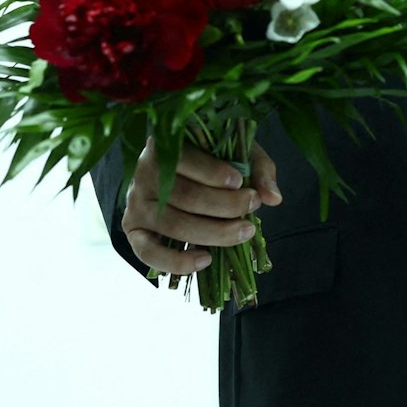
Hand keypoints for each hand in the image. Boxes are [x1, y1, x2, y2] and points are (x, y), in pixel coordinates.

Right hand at [120, 138, 281, 275]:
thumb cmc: (210, 160)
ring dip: (214, 232)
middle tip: (252, 206)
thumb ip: (257, 169)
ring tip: (245, 231)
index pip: (185, 159)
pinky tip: (206, 259)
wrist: (175, 174)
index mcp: (165, 145)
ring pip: (174, 224)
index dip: (213, 173)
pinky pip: (149, 253)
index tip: (241, 182)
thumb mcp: (236, 153)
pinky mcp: (133, 230)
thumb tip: (273, 198)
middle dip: (225, 205)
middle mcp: (143, 174)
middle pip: (185, 196)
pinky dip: (177, 261)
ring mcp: (135, 203)